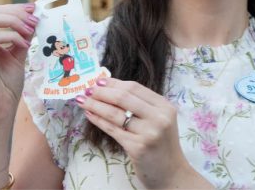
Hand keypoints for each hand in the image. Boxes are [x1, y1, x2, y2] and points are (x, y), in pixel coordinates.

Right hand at [0, 3, 37, 123]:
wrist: (1, 108)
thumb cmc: (7, 83)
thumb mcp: (18, 53)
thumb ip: (23, 35)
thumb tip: (33, 17)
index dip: (14, 7)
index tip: (33, 9)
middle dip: (15, 12)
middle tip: (34, 19)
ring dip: (13, 21)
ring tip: (30, 29)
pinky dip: (12, 37)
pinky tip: (24, 44)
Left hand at [76, 78, 212, 188]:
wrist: (171, 174)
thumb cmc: (162, 146)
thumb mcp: (159, 121)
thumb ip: (142, 106)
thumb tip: (111, 88)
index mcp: (165, 106)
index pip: (135, 87)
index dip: (114, 82)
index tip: (98, 80)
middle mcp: (159, 117)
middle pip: (124, 97)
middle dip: (101, 91)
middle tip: (86, 89)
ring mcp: (149, 132)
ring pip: (115, 113)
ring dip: (95, 105)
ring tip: (82, 100)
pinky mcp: (138, 147)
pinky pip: (113, 129)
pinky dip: (98, 120)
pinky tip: (89, 115)